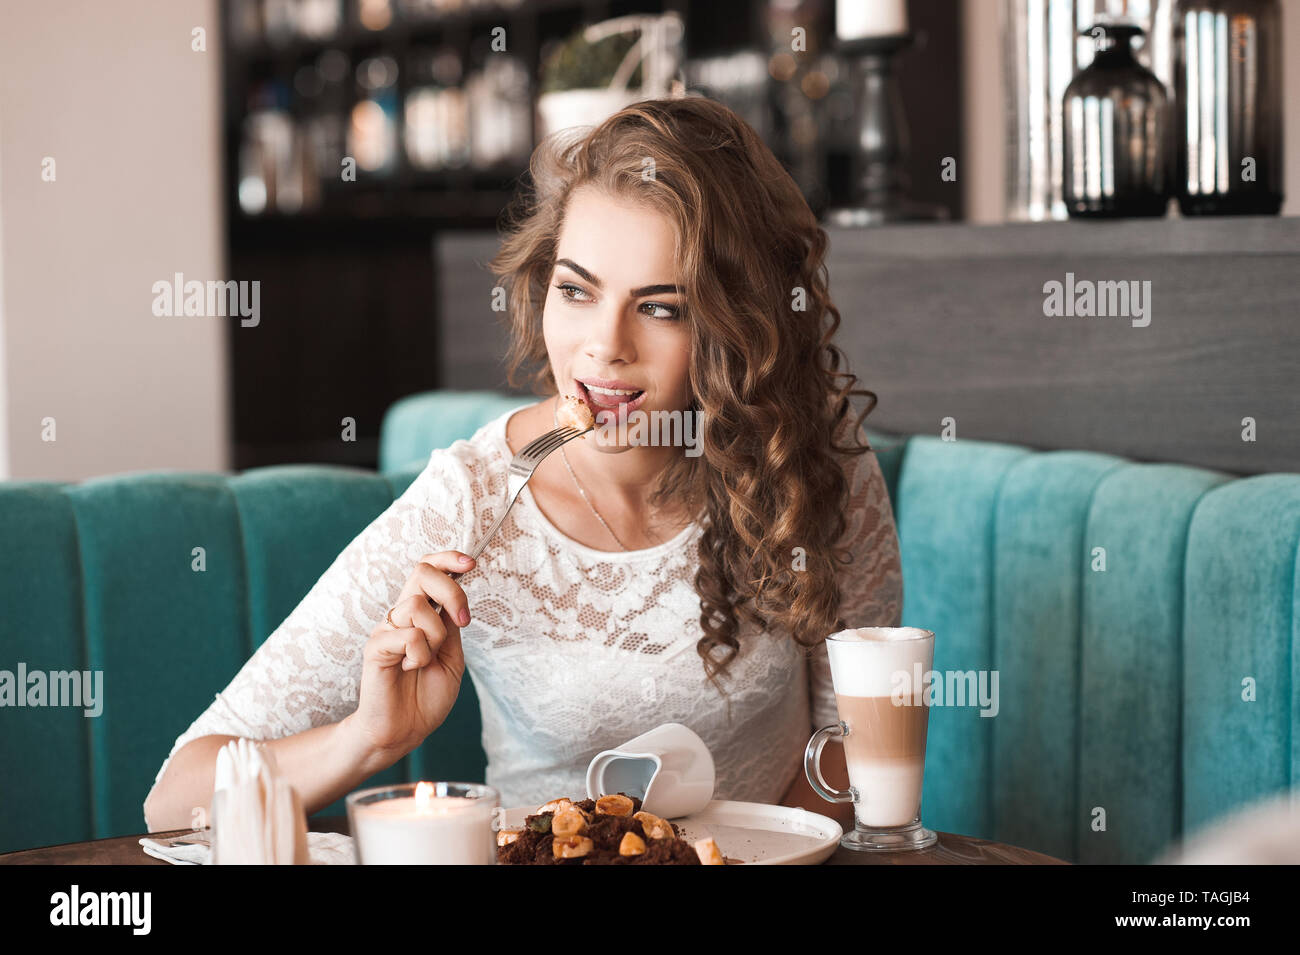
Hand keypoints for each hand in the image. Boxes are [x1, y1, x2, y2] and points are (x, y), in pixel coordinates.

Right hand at [346, 551, 474, 765]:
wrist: (403, 731)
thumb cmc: (426, 697)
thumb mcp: (452, 657)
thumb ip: (452, 627)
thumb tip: (454, 598)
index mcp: (420, 615)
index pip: (427, 570)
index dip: (447, 559)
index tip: (471, 563)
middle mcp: (401, 616)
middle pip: (422, 573)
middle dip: (451, 592)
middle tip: (462, 621)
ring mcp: (386, 629)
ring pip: (417, 606)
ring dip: (435, 636)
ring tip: (425, 660)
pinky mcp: (375, 647)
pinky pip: (408, 635)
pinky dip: (419, 655)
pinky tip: (409, 669)